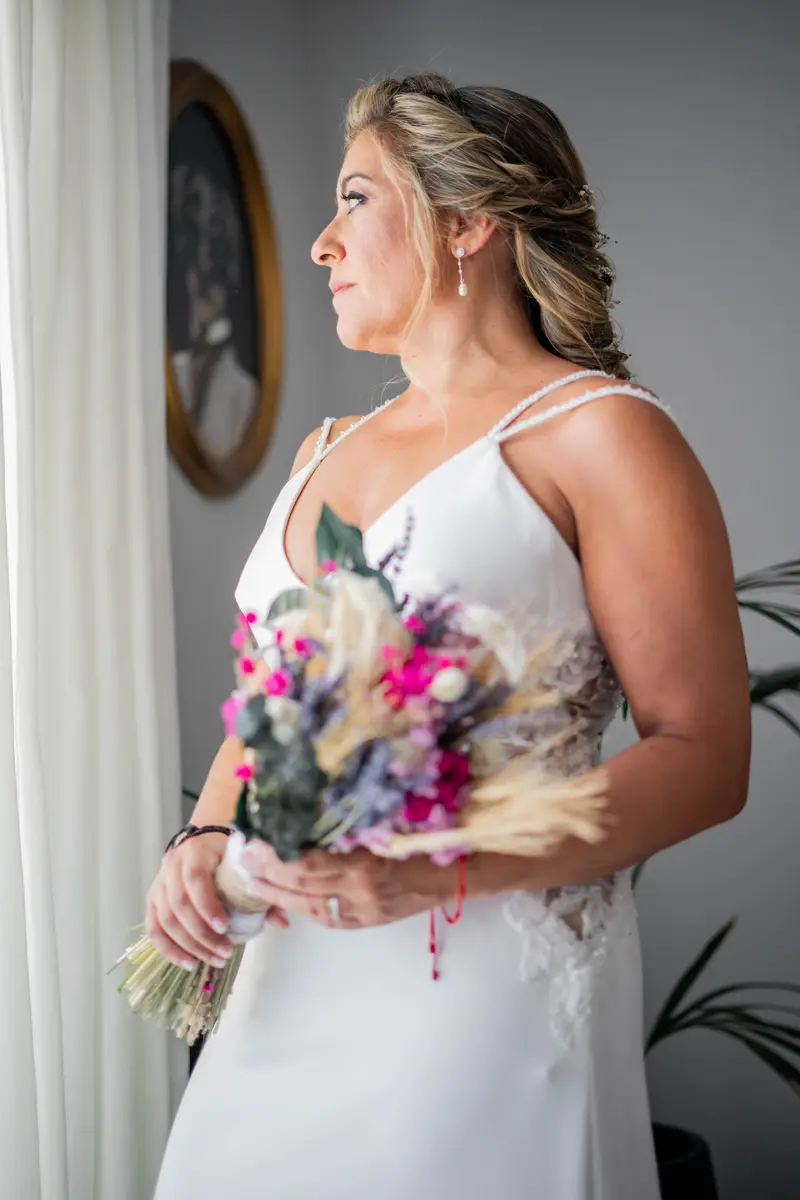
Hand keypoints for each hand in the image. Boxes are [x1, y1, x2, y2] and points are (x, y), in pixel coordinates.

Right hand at [146, 832, 288, 968]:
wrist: (204, 836)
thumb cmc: (227, 851)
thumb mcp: (243, 862)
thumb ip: (260, 891)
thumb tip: (284, 922)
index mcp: (196, 852)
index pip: (196, 880)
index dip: (207, 905)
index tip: (224, 927)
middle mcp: (172, 866)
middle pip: (179, 905)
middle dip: (202, 934)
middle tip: (225, 953)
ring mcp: (160, 883)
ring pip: (165, 920)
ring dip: (189, 946)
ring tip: (214, 960)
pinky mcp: (153, 899)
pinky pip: (153, 928)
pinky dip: (168, 949)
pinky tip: (187, 962)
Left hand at [240, 841, 457, 929]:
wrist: (457, 873)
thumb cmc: (424, 838)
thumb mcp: (385, 823)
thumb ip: (348, 824)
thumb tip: (306, 813)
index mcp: (364, 864)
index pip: (308, 863)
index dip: (278, 856)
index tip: (256, 842)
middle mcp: (360, 892)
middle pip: (303, 886)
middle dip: (270, 875)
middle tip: (244, 860)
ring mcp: (364, 911)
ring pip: (311, 906)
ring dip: (280, 895)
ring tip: (255, 883)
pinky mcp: (368, 922)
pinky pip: (328, 918)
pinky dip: (304, 907)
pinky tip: (287, 898)